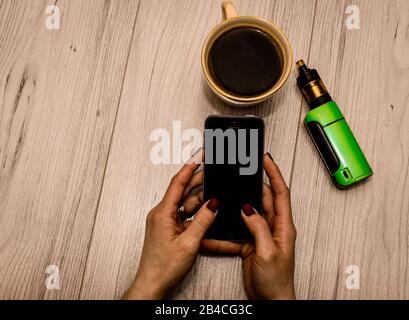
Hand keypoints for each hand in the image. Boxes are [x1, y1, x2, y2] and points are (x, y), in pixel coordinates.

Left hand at [122, 151, 219, 299]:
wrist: (152, 285)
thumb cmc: (163, 267)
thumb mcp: (189, 243)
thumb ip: (203, 220)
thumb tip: (214, 203)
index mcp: (162, 213)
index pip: (177, 182)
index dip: (190, 166)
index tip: (199, 155)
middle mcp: (162, 214)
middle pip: (183, 191)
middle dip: (199, 180)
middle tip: (213, 170)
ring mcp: (166, 222)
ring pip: (187, 205)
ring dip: (201, 199)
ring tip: (217, 192)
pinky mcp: (171, 230)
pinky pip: (186, 217)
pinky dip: (198, 214)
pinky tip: (209, 212)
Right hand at [201, 153, 296, 299]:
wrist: (271, 300)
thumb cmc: (277, 281)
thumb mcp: (268, 252)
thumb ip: (258, 228)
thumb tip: (248, 208)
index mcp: (283, 226)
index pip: (281, 193)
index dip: (274, 174)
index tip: (266, 160)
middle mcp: (273, 227)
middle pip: (262, 198)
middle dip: (252, 184)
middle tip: (242, 171)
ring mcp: (261, 234)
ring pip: (248, 212)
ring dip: (237, 205)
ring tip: (228, 194)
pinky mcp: (250, 242)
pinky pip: (237, 230)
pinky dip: (227, 229)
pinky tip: (218, 228)